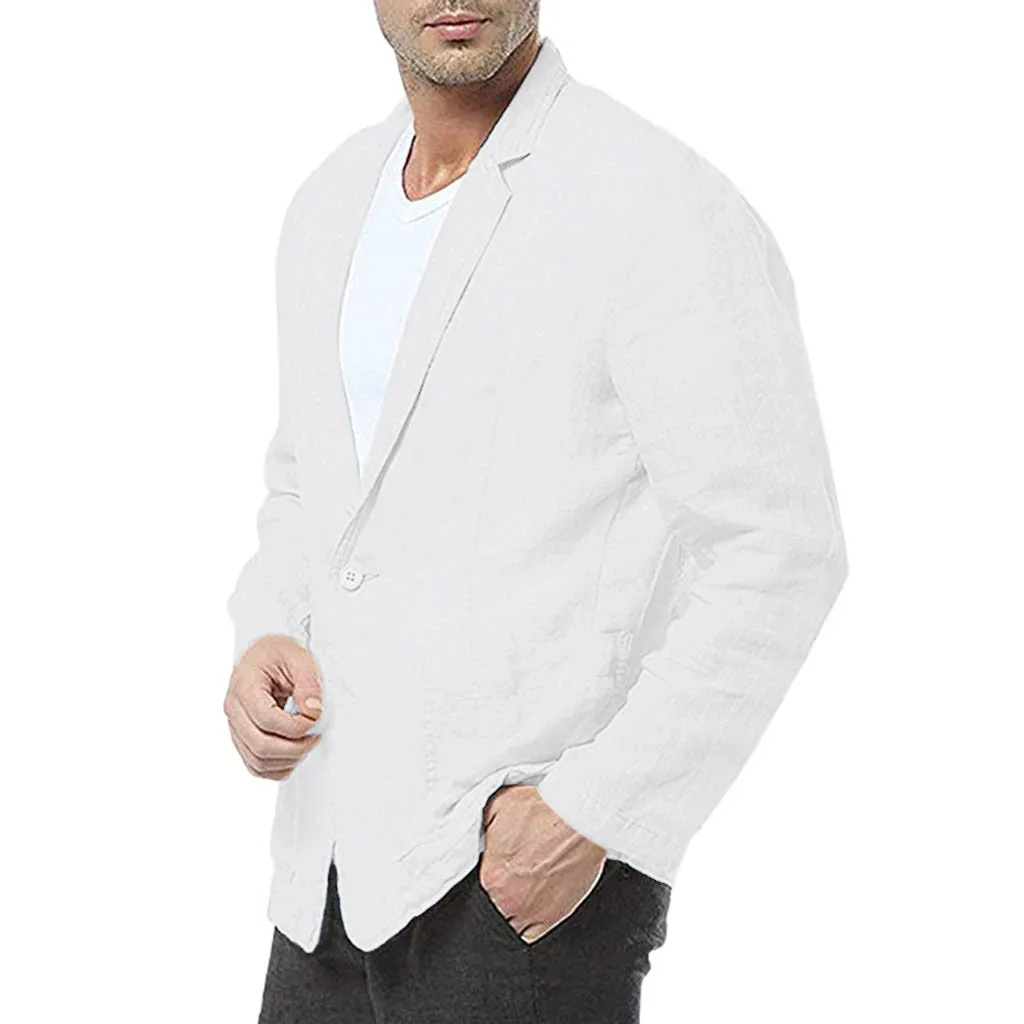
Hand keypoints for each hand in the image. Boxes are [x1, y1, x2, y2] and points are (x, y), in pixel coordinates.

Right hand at [223, 635, 322, 779]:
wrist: (263, 654)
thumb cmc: (279, 653)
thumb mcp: (299, 657)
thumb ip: (308, 683)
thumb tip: (314, 712)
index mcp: (244, 686)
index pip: (267, 720)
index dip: (296, 726)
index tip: (316, 718)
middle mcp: (233, 709)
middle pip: (261, 746)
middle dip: (295, 748)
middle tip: (316, 736)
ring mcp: (235, 727)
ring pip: (257, 762)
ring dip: (288, 760)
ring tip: (308, 742)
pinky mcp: (242, 738)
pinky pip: (256, 766)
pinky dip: (278, 768)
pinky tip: (295, 753)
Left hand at [479, 784, 605, 942]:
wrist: (577, 817)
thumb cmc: (542, 811)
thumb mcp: (496, 807)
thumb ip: (480, 827)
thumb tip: (475, 837)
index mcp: (492, 878)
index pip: (475, 892)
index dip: (482, 881)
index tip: (490, 872)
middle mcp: (510, 901)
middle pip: (492, 913)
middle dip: (495, 899)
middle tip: (504, 882)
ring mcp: (534, 912)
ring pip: (511, 928)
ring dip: (510, 915)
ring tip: (517, 895)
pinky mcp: (555, 915)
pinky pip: (533, 934)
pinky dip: (529, 925)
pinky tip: (529, 909)